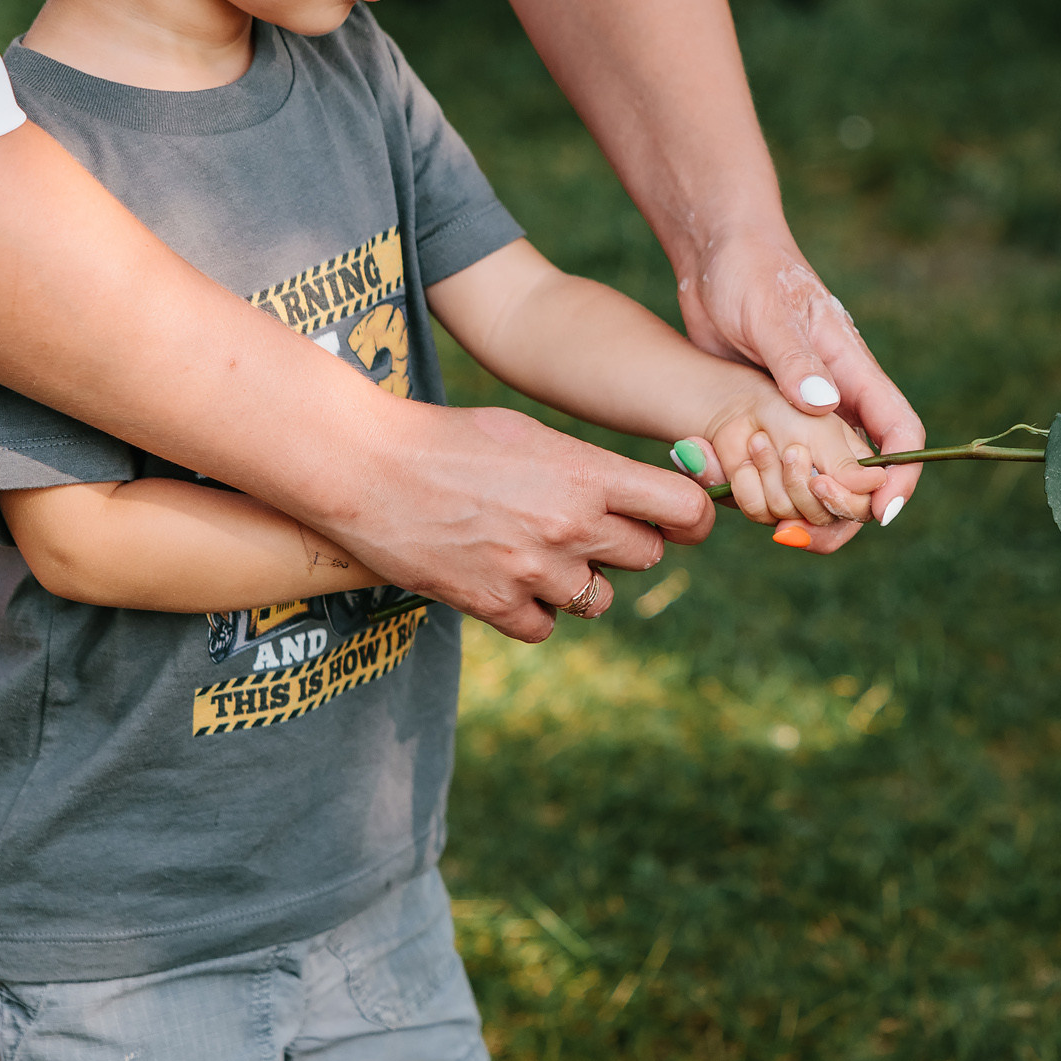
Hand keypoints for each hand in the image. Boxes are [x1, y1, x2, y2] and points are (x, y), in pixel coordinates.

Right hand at [333, 403, 714, 641]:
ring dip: (582, 581)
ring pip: (599, 598)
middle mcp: (570, 526)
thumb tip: (637, 492)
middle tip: (592, 529)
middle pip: (647, 555)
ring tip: (540, 552)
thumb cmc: (449, 439)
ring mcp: (533, 571)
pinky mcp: (494, 606)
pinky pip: (546, 627)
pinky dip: (535, 611)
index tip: (684, 520)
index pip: (684, 508)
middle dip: (628, 544)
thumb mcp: (530, 432)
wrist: (366, 467)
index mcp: (585, 474)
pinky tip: (510, 580)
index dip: (693, 517)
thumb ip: (588, 467)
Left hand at [675, 227, 921, 548]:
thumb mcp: (768, 314)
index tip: (881, 512)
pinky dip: (770, 490)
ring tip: (776, 529)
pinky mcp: (772, 415)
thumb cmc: (747, 271)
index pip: (900, 431)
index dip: (900, 476)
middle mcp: (838, 396)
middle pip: (866, 470)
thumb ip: (794, 359)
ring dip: (806, 509)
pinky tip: (741, 498)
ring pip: (826, 476)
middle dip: (847, 511)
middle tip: (806, 535)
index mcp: (853, 369)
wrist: (714, 255)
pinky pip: (785, 466)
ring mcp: (807, 409)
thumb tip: (823, 406)